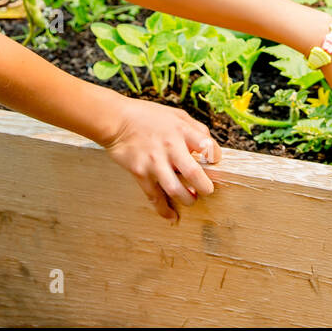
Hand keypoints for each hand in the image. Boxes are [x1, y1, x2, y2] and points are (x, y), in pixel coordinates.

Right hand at [99, 97, 222, 224]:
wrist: (116, 120)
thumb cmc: (147, 116)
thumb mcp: (175, 114)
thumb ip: (194, 128)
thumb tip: (208, 145)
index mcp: (181, 130)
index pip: (208, 146)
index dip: (215, 157)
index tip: (213, 163)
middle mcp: (170, 146)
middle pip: (194, 173)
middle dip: (205, 187)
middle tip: (207, 190)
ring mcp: (154, 161)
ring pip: (175, 189)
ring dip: (187, 200)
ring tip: (191, 199)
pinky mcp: (140, 172)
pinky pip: (154, 196)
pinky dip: (164, 210)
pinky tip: (172, 215)